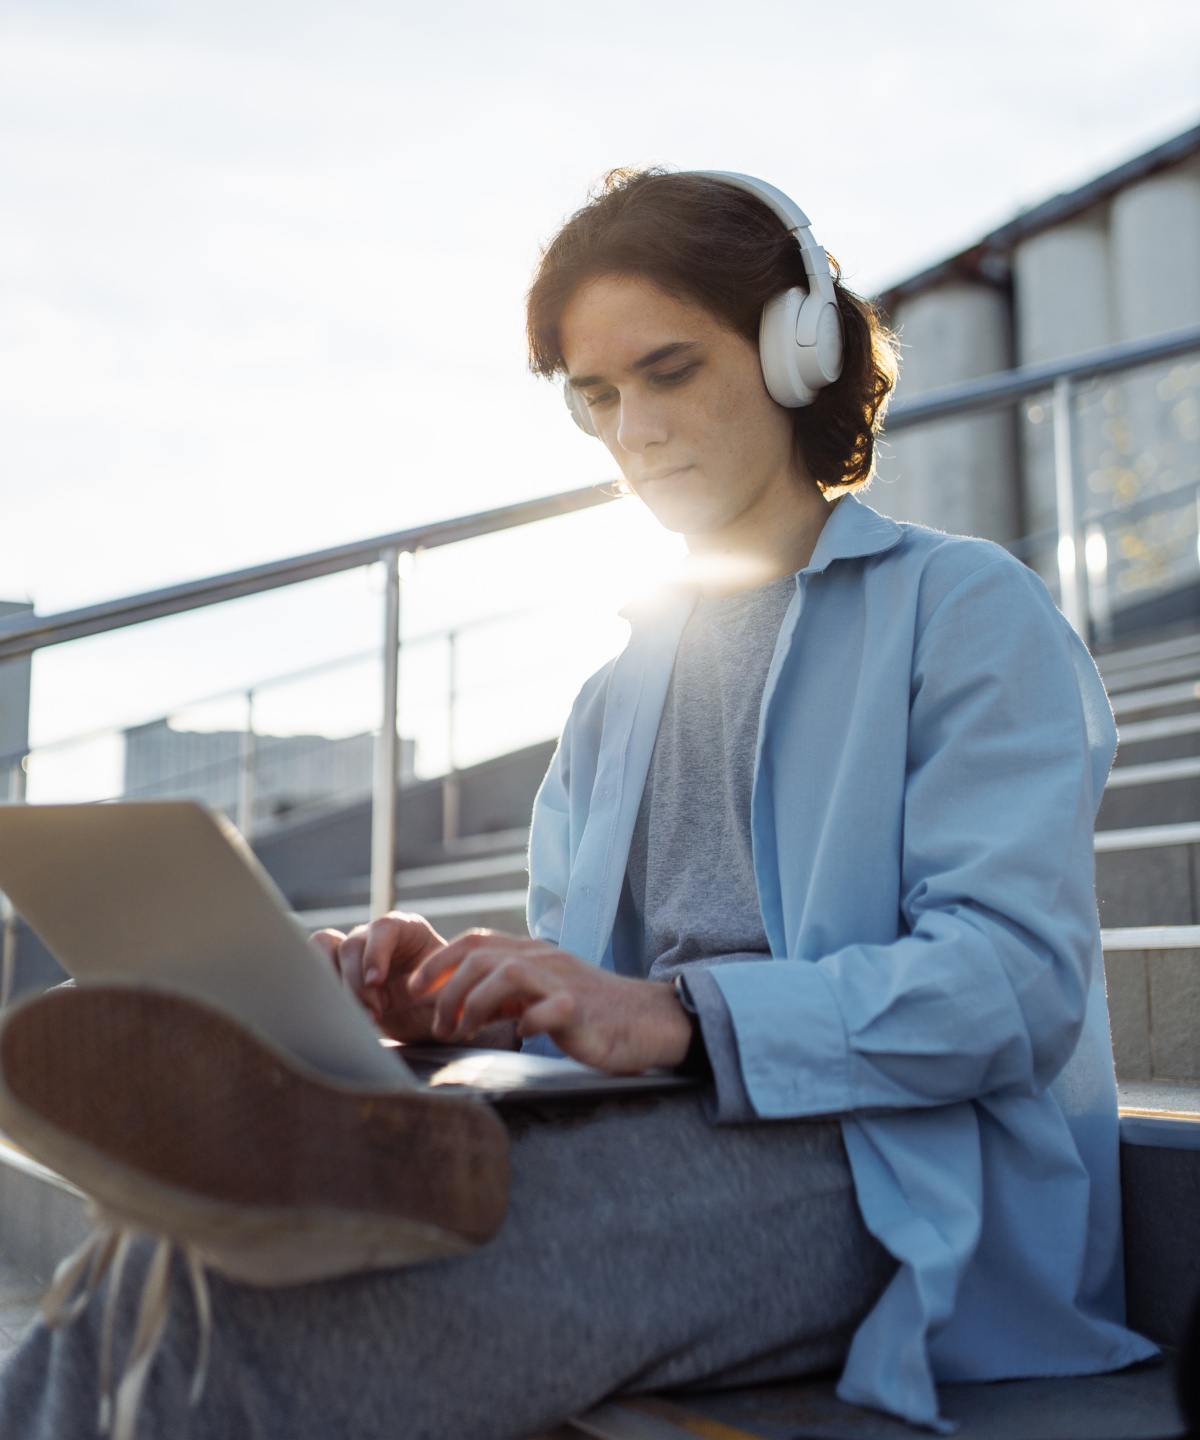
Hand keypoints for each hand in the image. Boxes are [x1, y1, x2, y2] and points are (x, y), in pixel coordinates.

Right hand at [311, 912, 447, 1043]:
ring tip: (356, 1014)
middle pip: (351, 945)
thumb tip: (420, 990)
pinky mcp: (337, 971)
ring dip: (334, 984)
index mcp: (407, 929)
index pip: (383, 928)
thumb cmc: (442, 999)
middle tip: (375, 1013)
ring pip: (324, 950)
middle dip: (358, 984)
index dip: (376, 952)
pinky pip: (313, 966)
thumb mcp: (445, 995)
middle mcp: (376, 937)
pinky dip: (320, 989)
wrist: (429, 1018)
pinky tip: (340, 1013)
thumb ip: (437, 990)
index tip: (376, 981)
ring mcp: (355, 952)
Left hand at [407, 931, 693, 1073]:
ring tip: (464, 1033)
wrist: (646, 1021)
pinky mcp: (580, 1010)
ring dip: (475, 1004)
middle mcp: (545, 959)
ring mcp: (563, 982)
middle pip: (482, 957)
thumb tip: (462, 1003)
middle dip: (448, 989)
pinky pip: (545, 1010)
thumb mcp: (542, 994)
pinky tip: (518, 1035)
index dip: (438, 960)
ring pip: (506, 973)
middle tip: (438, 1025)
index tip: (412, 987)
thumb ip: (507, 992)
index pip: (476, 942)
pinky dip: (525, 1022)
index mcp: (533, 953)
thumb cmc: (590, 1013)